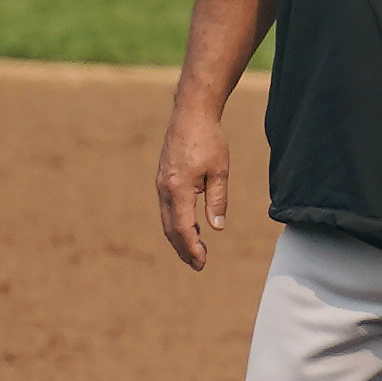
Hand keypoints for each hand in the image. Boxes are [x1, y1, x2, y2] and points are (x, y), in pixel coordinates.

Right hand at [155, 106, 231, 271]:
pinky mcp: (163, 179)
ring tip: (195, 252)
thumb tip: (216, 227)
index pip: (183, 227)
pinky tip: (192, 229)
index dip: (192, 247)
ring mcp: (161, 184)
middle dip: (184, 248)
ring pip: (167, 219)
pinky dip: (178, 223)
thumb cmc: (209, 141)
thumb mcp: (220, 171)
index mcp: (178, 188)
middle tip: (198, 265)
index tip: (202, 262)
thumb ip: (217, 200)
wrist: (191, 115)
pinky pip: (168, 208)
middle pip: (171, 228)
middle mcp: (164, 189)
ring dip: (180, 238)